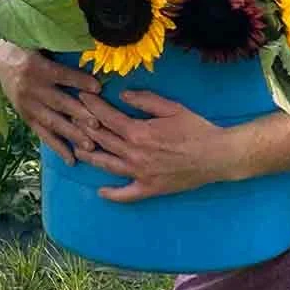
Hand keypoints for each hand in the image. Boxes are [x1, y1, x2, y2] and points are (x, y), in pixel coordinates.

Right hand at [0, 40, 103, 165]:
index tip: (98, 88)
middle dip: (79, 114)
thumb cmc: (30, 47)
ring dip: (71, 134)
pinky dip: (57, 146)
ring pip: (52, 121)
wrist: (2, 58)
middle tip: (97, 125)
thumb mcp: (42, 42)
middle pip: (58, 102)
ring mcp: (27, 104)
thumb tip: (90, 47)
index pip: (61, 75)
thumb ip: (62, 47)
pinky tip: (71, 159)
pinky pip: (42, 133)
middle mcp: (31, 87)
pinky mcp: (26, 116)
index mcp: (37, 67)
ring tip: (89, 147)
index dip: (79, 81)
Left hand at [69, 90, 241, 202]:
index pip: (107, 117)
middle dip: (85, 126)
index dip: (92, 106)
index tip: (81, 97)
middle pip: (102, 139)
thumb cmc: (196, 128)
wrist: (217, 156)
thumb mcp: (171, 107)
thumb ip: (145, 100)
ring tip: (77, 149)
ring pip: (107, 165)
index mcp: (138, 131)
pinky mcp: (149, 189)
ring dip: (90, 156)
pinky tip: (101, 191)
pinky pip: (126, 195)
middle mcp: (134, 154)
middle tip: (73, 117)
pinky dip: (112, 194)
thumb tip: (122, 95)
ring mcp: (140, 174)